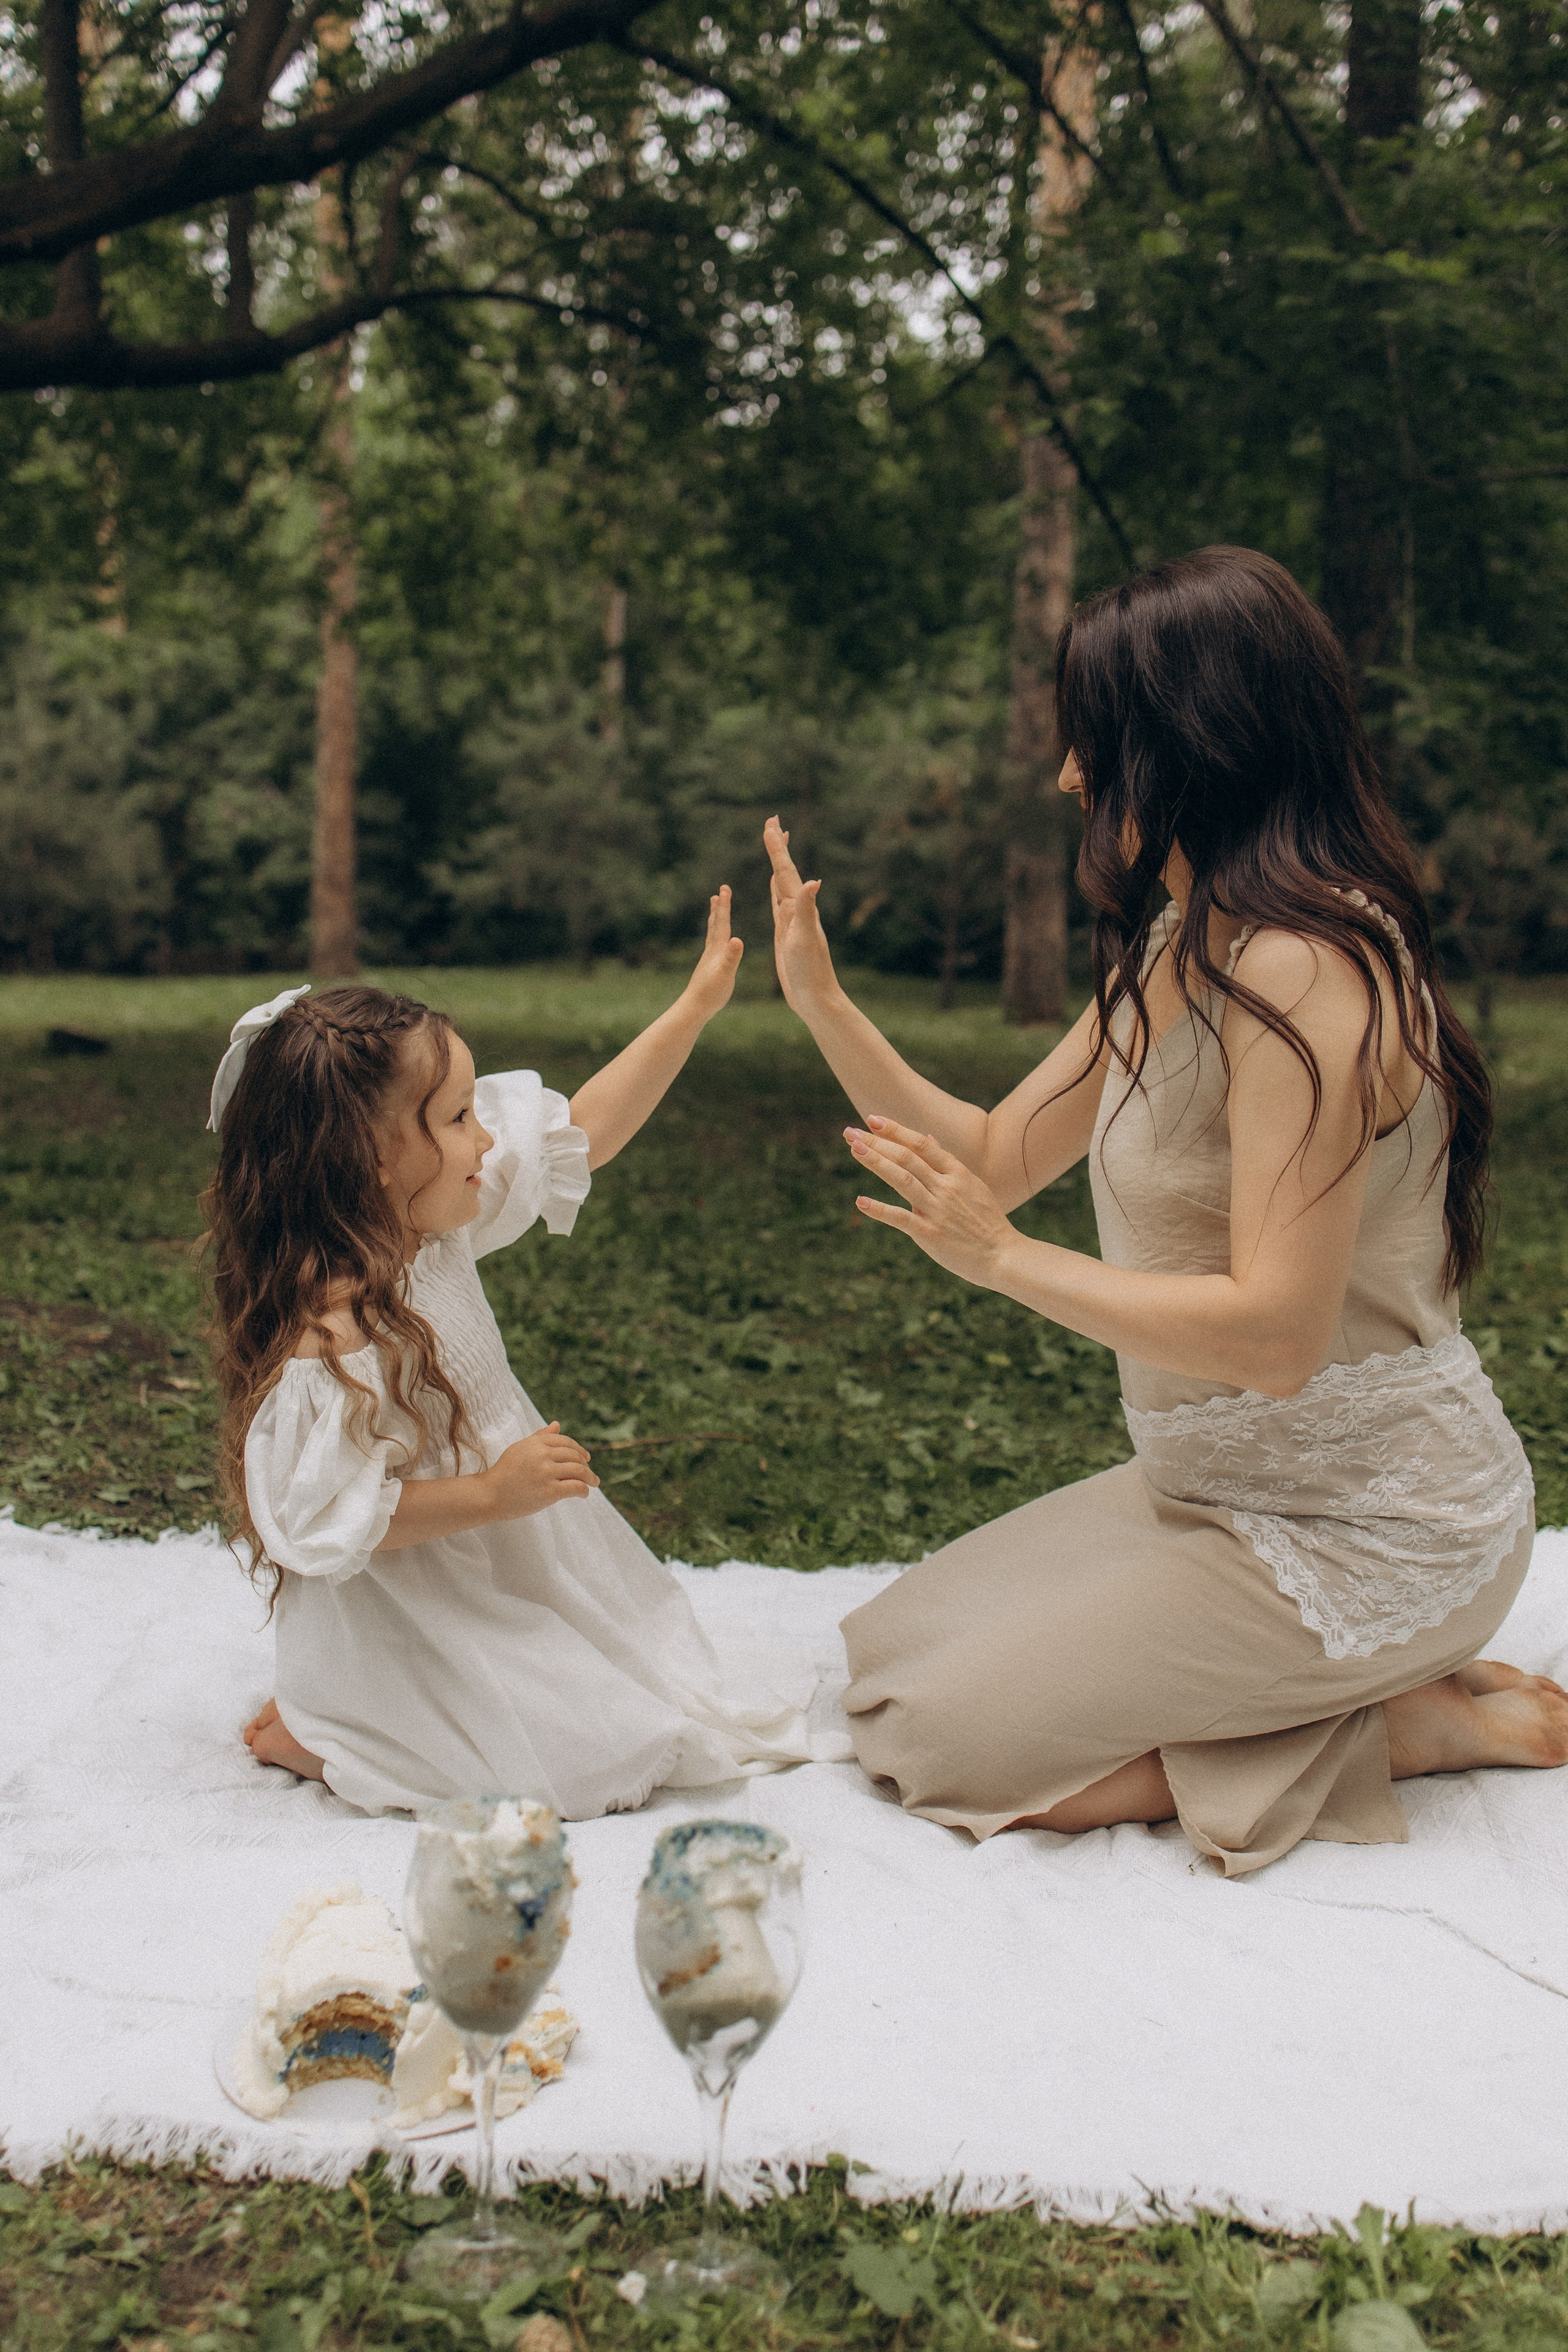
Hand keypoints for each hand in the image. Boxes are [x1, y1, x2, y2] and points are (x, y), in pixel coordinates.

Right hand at [481, 1424, 598, 1521]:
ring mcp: (546, 1473)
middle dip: (585, 1465)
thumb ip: (539, 1437)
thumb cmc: (504, 1473)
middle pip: (574, 1456)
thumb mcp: (519, 1449)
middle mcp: (542, 1455)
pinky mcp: (549, 1491)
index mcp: (536, 1443)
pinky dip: (584, 1490)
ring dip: (590, 1477)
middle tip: (591, 1474)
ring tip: (593, 1483)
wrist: (489, 1495)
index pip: (566, 1442)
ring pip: (579, 1471)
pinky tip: (584, 1494)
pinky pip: (576, 1487)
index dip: (578, 1449)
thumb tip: (557, 1424)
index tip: (586, 1458)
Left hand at [682, 884, 744, 1022]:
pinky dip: (715, 936)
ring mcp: (709, 958)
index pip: (722, 923)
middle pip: (716, 924)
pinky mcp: (709, 967)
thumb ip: (731, 958)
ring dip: (715, 919)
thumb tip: (737, 939)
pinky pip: (713, 945)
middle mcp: (711, 951)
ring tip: (714, 908)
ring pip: (712, 933)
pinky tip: (717, 940)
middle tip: (720, 891)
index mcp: (717, 949)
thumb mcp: (725, 975)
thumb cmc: (711, 993)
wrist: (695, 1007)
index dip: (724, 905)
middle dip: (719, 907)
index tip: (724, 887)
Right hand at [764, 814, 838, 1013]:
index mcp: (798, 909)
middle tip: (773, 820)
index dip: (777, 847)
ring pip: (782, 884)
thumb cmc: (810, 971)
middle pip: (785, 870)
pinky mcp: (785, 933)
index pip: (785, 871)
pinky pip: (778, 903)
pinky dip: (775, 890)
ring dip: (778, 863)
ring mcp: (790, 921)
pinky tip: (774, 885)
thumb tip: (812, 881)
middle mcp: (796, 910)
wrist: (815, 997)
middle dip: (778, 846)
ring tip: (775, 843)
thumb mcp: (805, 938)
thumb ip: (806, 910)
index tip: (771, 823)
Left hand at [847, 1115, 1015, 1286]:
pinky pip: (901, 1218)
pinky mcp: (930, 1234)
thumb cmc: (986, 1221)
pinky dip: (879, 1210)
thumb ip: (948, 1163)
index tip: (872, 1119)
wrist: (1003, 1255)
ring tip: (854, 1149)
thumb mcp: (972, 1185)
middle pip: (906, 1157)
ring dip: (876, 1162)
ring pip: (902, 1179)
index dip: (896, 1129)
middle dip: (876, 1142)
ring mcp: (938, 1209)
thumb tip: (930, 1138)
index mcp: (957, 1172)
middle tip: (850, 1132)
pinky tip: (860, 1201)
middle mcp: (946, 1186)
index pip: (922, 1143)